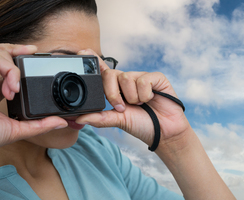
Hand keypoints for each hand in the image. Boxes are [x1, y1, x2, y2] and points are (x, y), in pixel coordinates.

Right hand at [0, 42, 67, 154]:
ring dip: (13, 65)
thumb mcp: (15, 130)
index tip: (37, 60)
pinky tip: (12, 88)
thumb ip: (39, 125)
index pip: (6, 70)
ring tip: (18, 85)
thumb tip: (61, 122)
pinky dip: (8, 70)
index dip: (20, 64)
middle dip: (18, 49)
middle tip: (34, 51)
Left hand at [75, 49, 189, 146]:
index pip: (102, 70)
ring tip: (141, 104)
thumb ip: (100, 118)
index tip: (81, 52)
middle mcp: (127, 80)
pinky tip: (152, 99)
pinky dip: (145, 94)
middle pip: (110, 74)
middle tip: (123, 108)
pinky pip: (143, 80)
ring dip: (132, 97)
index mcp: (116, 89)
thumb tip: (79, 118)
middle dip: (113, 94)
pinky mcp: (156, 77)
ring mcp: (142, 77)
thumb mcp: (118, 121)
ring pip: (126, 78)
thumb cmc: (142, 125)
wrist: (164, 132)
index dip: (93, 60)